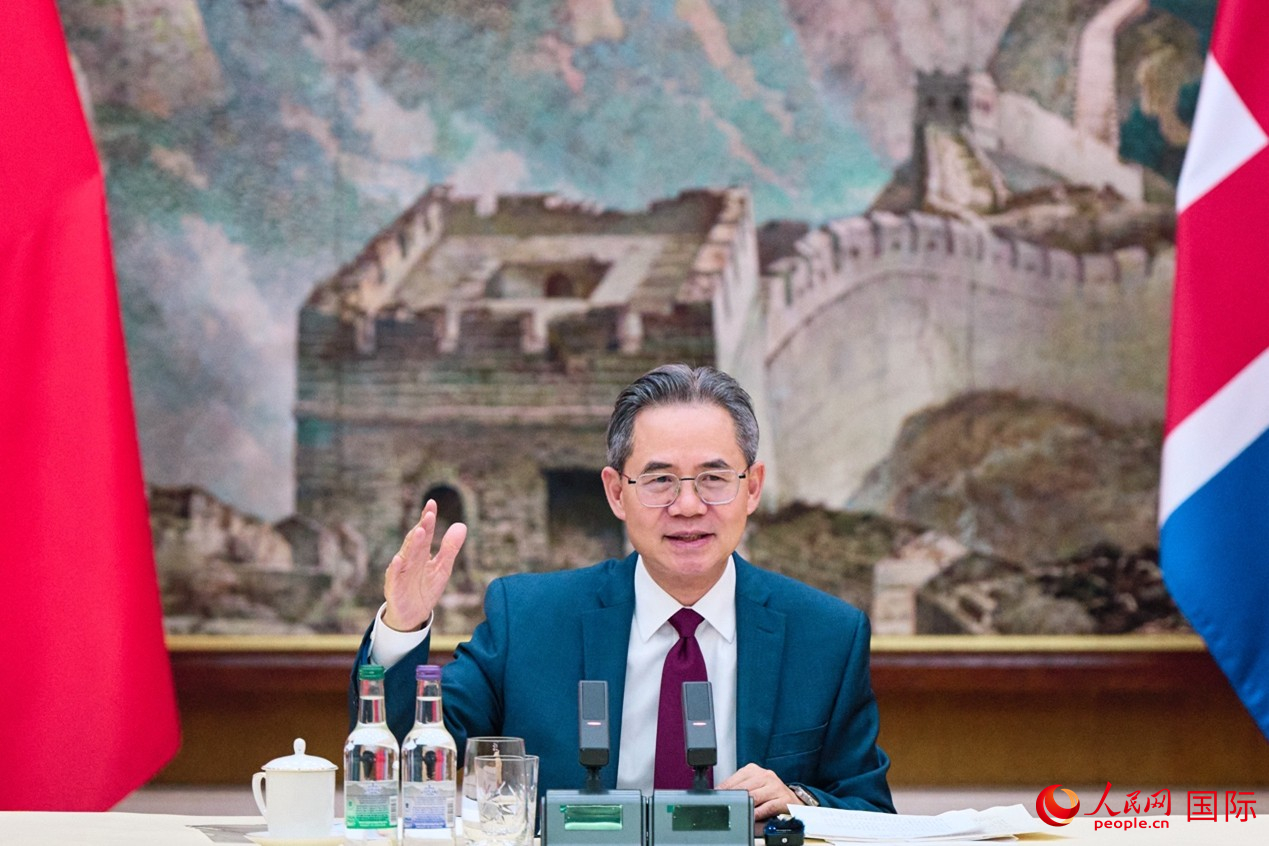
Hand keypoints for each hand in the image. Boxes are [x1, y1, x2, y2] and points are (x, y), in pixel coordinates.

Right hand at [382, 499, 467, 631]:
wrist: (412, 615)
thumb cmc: (426, 588)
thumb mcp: (442, 568)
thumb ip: (450, 548)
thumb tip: (462, 525)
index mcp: (421, 553)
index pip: (425, 533)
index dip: (428, 518)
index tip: (432, 504)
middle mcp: (409, 559)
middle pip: (416, 541)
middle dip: (423, 528)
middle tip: (429, 514)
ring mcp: (400, 572)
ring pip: (406, 555)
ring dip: (412, 544)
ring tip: (420, 531)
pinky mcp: (394, 587)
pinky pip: (393, 576)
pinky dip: (395, 568)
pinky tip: (398, 560)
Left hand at [718, 763, 799, 819]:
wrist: (791, 800)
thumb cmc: (769, 793)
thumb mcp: (752, 786)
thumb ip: (738, 788)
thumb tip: (720, 794)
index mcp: (754, 770)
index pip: (735, 779)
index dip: (724, 789)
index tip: (717, 796)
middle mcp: (765, 775)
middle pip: (744, 788)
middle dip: (733, 799)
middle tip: (725, 806)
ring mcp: (775, 786)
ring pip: (754, 796)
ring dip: (745, 806)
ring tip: (737, 811)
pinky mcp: (783, 799)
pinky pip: (767, 807)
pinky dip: (758, 813)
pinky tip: (752, 816)